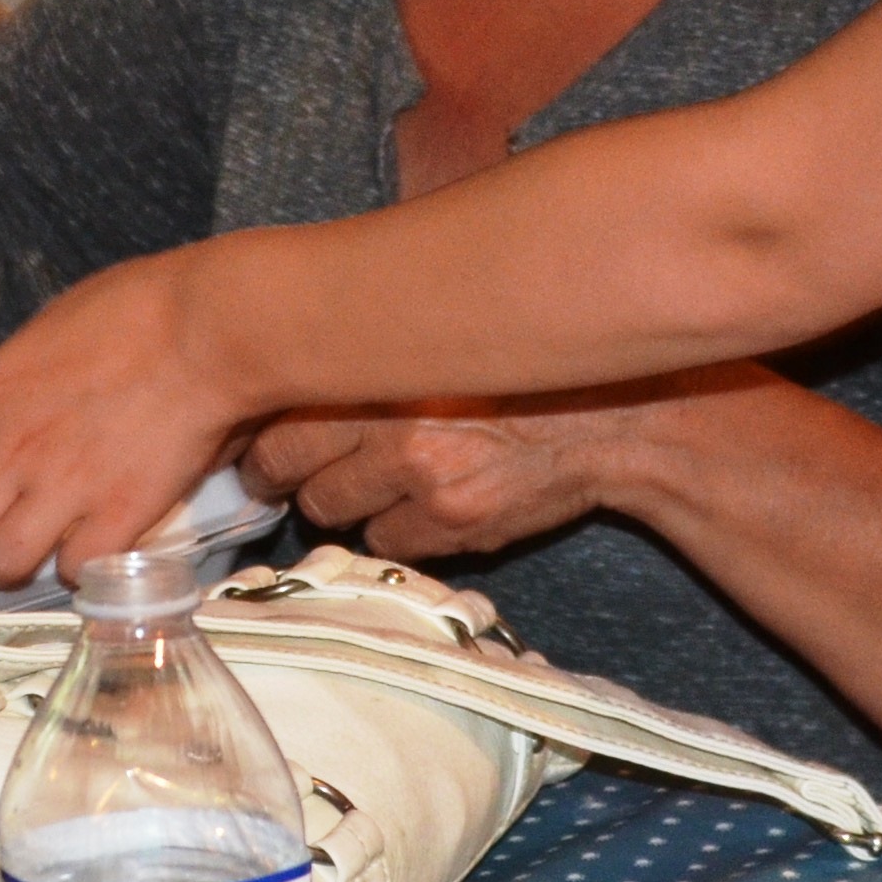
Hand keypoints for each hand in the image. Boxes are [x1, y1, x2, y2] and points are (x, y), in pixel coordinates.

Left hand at [0, 244, 255, 589]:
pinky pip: (75, 571)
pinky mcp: (118, 516)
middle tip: (5, 533)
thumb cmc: (137, 310)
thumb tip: (24, 410)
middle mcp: (12, 452)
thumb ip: (21, 385)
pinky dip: (84, 568)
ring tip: (46, 551)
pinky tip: (99, 546)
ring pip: (4, 564)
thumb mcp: (49, 333)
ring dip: (21, 564)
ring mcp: (62, 489)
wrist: (203, 333)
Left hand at [246, 392, 676, 560]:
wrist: (618, 417)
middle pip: (286, 468)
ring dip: (340, 501)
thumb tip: (299, 365)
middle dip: (282, 474)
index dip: (262, 430)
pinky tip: (420, 503)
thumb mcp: (444, 340)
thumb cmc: (526, 369)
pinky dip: (394, 529)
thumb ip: (375, 351)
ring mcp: (424, 479)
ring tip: (369, 480)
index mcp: (386, 365)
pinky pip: (386, 541)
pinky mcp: (456, 523)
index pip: (278, 411)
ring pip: (329, 511)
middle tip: (288, 471)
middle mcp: (395, 422)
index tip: (263, 433)